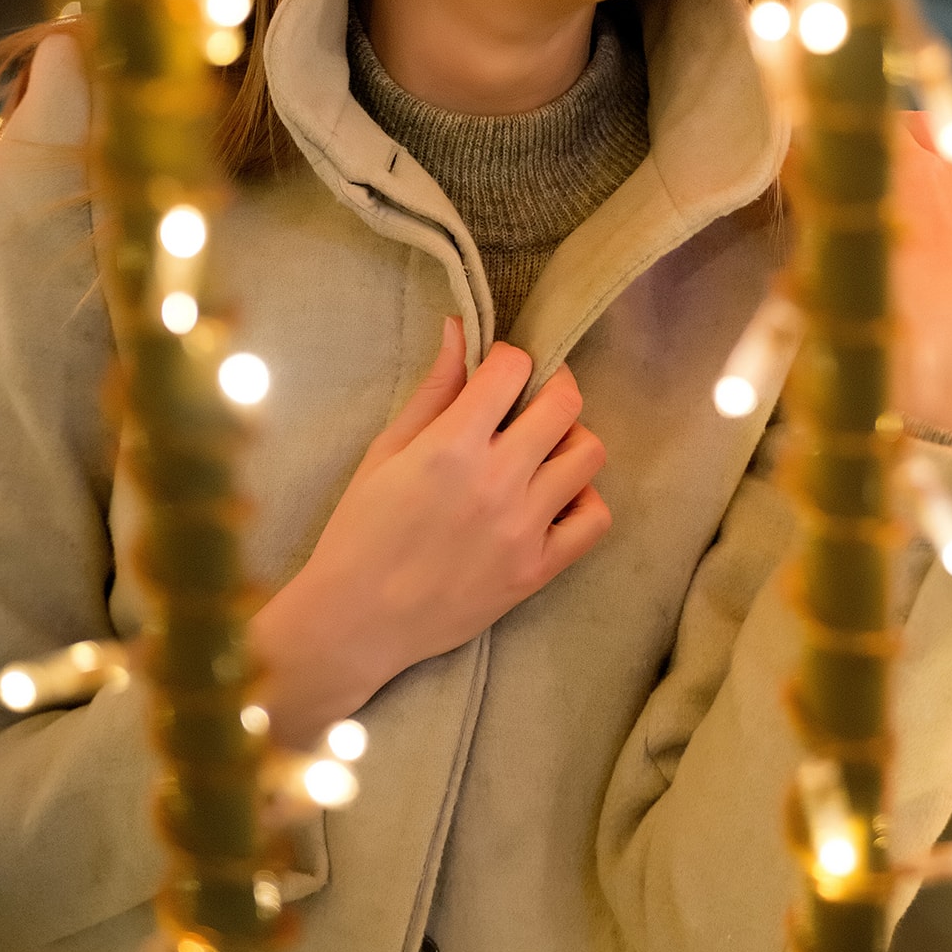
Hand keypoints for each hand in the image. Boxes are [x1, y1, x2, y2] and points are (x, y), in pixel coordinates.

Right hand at [252, 317, 609, 744]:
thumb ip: (433, 389)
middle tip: (531, 399)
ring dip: (569, 440)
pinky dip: (583, 500)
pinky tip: (554, 498)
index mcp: (452, 446)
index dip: (508, 358)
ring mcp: (523, 528)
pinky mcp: (538, 571)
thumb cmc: (361, 530)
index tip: (497, 371)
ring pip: (588, 454)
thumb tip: (459, 329)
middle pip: (565, 404)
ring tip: (542, 450)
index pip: (513, 368)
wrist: (356, 622)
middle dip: (551, 387)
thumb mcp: (385, 451)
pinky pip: (595, 519)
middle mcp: (496, 481)